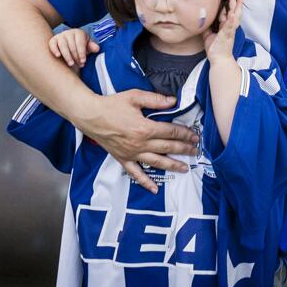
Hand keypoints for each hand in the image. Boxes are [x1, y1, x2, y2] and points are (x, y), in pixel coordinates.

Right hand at [48, 28, 97, 67]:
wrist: (70, 46)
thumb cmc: (81, 47)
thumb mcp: (88, 46)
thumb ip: (92, 47)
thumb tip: (97, 48)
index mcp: (79, 32)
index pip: (80, 43)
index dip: (82, 53)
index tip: (83, 61)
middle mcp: (69, 32)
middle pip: (72, 45)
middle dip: (76, 56)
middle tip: (79, 65)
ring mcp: (60, 36)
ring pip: (62, 45)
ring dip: (67, 56)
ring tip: (71, 64)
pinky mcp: (53, 40)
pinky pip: (52, 44)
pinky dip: (54, 49)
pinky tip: (58, 56)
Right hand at [76, 89, 200, 193]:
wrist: (90, 116)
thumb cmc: (112, 105)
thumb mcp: (134, 97)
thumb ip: (155, 99)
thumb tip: (173, 101)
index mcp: (144, 128)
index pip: (170, 132)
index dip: (184, 134)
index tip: (194, 136)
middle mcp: (140, 143)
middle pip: (167, 148)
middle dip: (183, 149)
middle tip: (195, 151)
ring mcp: (131, 153)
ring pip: (156, 162)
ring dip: (172, 165)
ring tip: (185, 168)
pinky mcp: (123, 159)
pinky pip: (136, 174)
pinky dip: (145, 182)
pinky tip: (154, 189)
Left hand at [202, 0, 241, 62]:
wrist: (219, 60)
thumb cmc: (215, 49)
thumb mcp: (208, 35)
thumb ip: (207, 27)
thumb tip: (201, 21)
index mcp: (225, 26)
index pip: (226, 12)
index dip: (226, 4)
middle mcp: (229, 27)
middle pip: (234, 11)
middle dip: (234, 1)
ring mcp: (229, 30)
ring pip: (235, 16)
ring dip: (235, 6)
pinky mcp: (227, 35)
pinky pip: (230, 26)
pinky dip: (231, 19)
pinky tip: (232, 13)